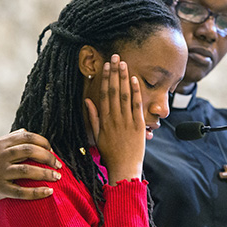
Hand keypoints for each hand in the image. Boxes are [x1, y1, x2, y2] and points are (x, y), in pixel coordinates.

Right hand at [0, 129, 61, 209]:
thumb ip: (10, 140)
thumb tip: (26, 130)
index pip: (27, 137)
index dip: (43, 142)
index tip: (52, 150)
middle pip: (30, 151)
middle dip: (48, 157)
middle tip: (59, 165)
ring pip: (27, 170)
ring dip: (46, 173)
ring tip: (58, 177)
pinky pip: (21, 191)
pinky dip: (37, 192)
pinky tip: (49, 191)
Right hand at [85, 55, 145, 184]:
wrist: (124, 168)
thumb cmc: (110, 153)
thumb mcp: (97, 136)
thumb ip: (93, 117)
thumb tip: (88, 100)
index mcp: (104, 120)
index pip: (104, 94)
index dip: (105, 79)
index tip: (106, 66)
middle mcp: (114, 118)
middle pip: (114, 91)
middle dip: (114, 73)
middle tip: (115, 57)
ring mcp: (127, 121)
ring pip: (125, 95)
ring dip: (124, 78)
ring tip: (124, 64)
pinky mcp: (138, 125)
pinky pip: (136, 106)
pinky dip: (136, 92)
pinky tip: (135, 80)